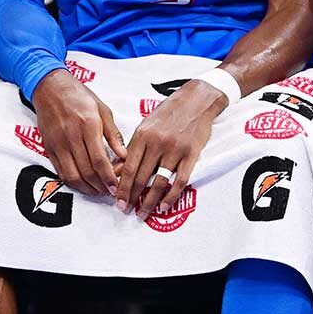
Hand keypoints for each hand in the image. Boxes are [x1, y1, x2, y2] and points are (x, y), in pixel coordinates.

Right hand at [31, 70, 125, 196]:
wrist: (50, 88)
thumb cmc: (80, 96)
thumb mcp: (103, 110)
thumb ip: (113, 134)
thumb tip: (124, 155)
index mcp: (88, 125)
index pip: (99, 159)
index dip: (108, 177)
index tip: (117, 187)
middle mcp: (71, 136)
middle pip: (86, 170)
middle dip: (100, 186)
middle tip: (111, 192)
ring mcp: (58, 143)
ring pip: (72, 175)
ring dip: (86, 188)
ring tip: (99, 191)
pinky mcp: (48, 148)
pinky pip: (60, 171)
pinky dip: (72, 182)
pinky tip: (83, 185)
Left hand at [116, 79, 223, 215]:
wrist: (196, 100)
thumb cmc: (169, 113)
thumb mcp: (145, 126)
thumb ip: (132, 148)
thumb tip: (118, 170)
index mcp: (142, 136)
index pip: (128, 168)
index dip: (121, 187)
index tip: (116, 200)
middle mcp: (157, 143)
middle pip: (142, 177)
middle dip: (132, 197)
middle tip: (125, 210)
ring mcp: (175, 149)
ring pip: (159, 181)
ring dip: (150, 200)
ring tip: (144, 213)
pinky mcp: (191, 154)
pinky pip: (180, 179)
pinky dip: (172, 195)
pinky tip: (165, 205)